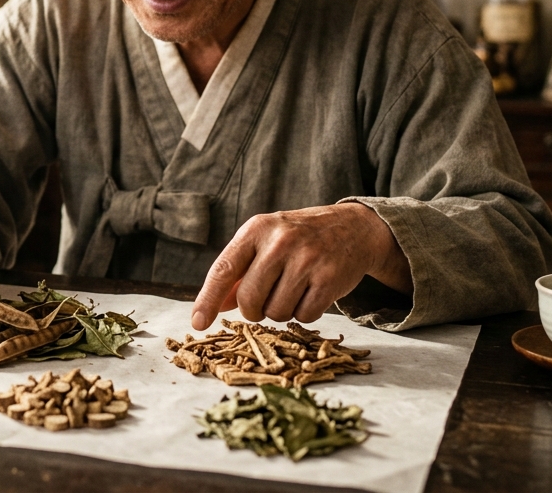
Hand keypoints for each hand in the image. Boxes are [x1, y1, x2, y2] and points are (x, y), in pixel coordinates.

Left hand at [189, 203, 410, 330]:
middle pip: (249, 300)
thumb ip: (239, 272)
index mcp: (257, 229)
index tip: (198, 323)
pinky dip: (304, 313)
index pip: (224, 269)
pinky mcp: (329, 278)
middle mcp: (280, 241)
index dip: (207, 299)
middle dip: (253, 310)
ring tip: (293, 290)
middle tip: (265, 300)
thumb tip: (215, 305)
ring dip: (280, 311)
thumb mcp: (265, 243)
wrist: (353, 228)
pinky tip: (311, 293)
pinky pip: (303, 316)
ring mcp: (307, 259)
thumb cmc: (299, 238)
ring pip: (276, 312)